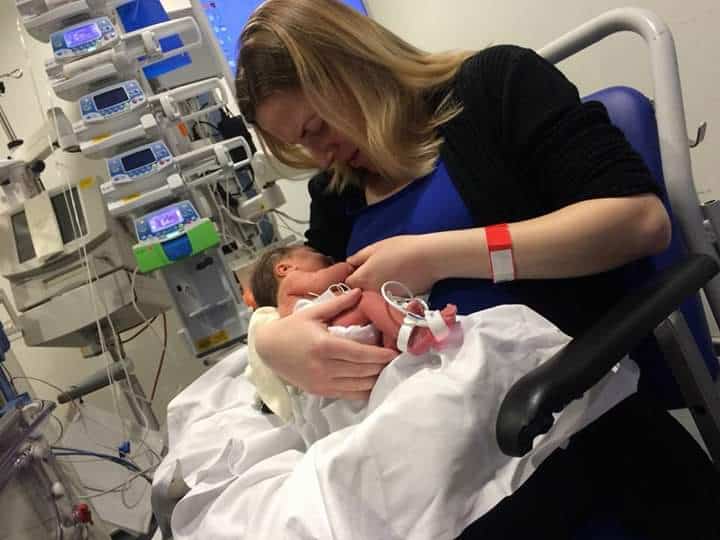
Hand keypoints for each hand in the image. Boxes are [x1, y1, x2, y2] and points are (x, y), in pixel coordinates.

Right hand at [254, 289, 396, 399]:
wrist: (267, 350)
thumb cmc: (291, 328)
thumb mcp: (312, 312)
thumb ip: (338, 303)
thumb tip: (359, 291)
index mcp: (324, 346)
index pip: (360, 354)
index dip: (380, 355)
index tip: (395, 352)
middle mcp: (324, 367)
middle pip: (363, 371)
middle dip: (382, 366)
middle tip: (397, 360)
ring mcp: (322, 382)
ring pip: (359, 385)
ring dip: (376, 379)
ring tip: (388, 370)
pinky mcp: (320, 391)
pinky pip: (349, 394)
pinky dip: (364, 390)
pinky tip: (374, 382)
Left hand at [346, 235, 441, 293]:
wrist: (429, 258)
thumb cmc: (402, 248)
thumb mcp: (375, 247)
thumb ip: (358, 257)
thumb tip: (349, 264)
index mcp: (362, 278)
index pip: (347, 284)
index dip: (351, 276)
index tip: (358, 270)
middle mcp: (370, 293)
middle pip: (358, 294)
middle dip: (361, 287)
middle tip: (371, 274)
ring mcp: (383, 300)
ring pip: (372, 298)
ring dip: (373, 291)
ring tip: (384, 278)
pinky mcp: (396, 303)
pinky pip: (385, 300)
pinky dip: (386, 294)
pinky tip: (395, 283)